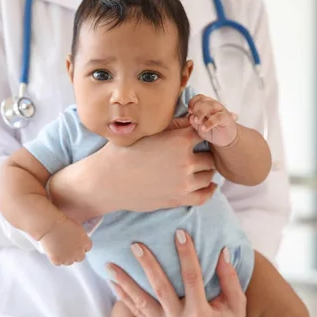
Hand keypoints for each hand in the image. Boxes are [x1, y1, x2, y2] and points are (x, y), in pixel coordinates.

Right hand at [39, 217, 91, 265]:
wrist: (51, 225)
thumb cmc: (63, 221)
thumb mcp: (77, 227)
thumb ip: (80, 236)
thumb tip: (77, 240)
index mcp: (85, 242)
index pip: (87, 248)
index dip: (81, 246)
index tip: (76, 243)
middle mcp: (79, 252)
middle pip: (80, 257)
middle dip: (75, 254)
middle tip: (67, 248)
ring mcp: (68, 257)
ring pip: (69, 262)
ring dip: (65, 257)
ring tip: (58, 250)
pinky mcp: (58, 260)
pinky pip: (58, 262)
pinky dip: (55, 258)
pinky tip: (52, 251)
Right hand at [92, 120, 217, 213]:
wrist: (107, 181)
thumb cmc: (123, 153)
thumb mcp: (147, 132)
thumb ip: (172, 125)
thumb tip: (190, 118)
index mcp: (179, 140)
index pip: (204, 133)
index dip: (201, 133)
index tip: (197, 135)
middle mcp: (185, 161)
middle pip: (210, 155)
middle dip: (204, 153)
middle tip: (198, 153)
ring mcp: (183, 183)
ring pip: (209, 175)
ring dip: (205, 171)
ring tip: (199, 168)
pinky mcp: (178, 199)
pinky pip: (204, 195)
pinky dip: (209, 189)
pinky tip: (209, 185)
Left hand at [107, 231, 250, 316]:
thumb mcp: (237, 305)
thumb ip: (229, 278)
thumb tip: (223, 251)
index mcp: (201, 314)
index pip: (192, 278)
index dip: (186, 254)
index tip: (179, 233)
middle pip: (161, 289)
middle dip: (147, 265)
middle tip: (135, 245)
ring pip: (142, 303)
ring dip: (125, 282)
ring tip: (110, 264)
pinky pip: (137, 314)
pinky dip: (124, 298)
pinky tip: (113, 283)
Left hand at [188, 94, 237, 147]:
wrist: (225, 139)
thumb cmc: (211, 130)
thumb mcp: (199, 127)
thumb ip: (194, 121)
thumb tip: (190, 116)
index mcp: (206, 105)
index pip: (199, 98)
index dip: (193, 102)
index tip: (189, 111)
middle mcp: (214, 105)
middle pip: (204, 100)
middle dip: (196, 108)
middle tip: (194, 118)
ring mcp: (221, 111)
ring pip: (211, 105)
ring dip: (202, 113)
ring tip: (197, 121)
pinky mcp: (227, 118)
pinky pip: (218, 117)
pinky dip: (210, 122)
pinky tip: (204, 128)